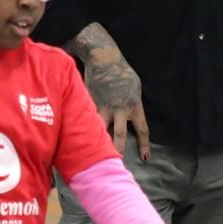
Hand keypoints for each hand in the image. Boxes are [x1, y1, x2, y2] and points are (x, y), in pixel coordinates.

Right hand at [79, 35, 149, 161]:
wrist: (104, 58)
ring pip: (100, 131)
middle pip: (119, 136)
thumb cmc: (122, 71)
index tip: (145, 158)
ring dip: (98, 143)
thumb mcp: (135, 87)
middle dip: (118, 152)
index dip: (144, 145)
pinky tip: (76, 140)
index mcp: (134, 105)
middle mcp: (119, 109)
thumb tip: (132, 117)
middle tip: (116, 165)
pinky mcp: (90, 104)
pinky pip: (87, 119)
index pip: (142, 129)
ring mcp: (103, 107)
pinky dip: (83, 129)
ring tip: (93, 158)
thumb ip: (133, 104)